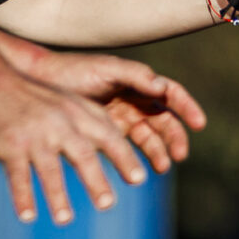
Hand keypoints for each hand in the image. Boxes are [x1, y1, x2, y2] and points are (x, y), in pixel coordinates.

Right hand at [0, 52, 155, 224]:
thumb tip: (126, 156)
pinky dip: (23, 196)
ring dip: (57, 196)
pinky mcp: (10, 145)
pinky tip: (29, 216)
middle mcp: (60, 125)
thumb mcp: (74, 104)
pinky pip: (17, 174)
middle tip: (108, 204)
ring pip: (49, 169)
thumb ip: (97, 127)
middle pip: (83, 155)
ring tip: (65, 220)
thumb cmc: (41, 99)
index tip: (139, 179)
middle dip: (96, 181)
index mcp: (81, 116)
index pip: (109, 138)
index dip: (125, 158)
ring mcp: (34, 135)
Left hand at [10, 46, 206, 172]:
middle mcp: (135, 100)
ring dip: (158, 153)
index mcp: (140, 83)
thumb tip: (163, 88)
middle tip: (179, 156)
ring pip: (148, 138)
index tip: (199, 124)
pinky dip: (134, 158)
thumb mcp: (107, 69)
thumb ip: (136, 76)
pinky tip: (135, 169)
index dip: (188, 108)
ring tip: (160, 168)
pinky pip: (126, 147)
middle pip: (164, 121)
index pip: (172, 95)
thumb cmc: (74, 70)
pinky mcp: (105, 133)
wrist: (39, 81)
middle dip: (175, 139)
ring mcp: (121, 117)